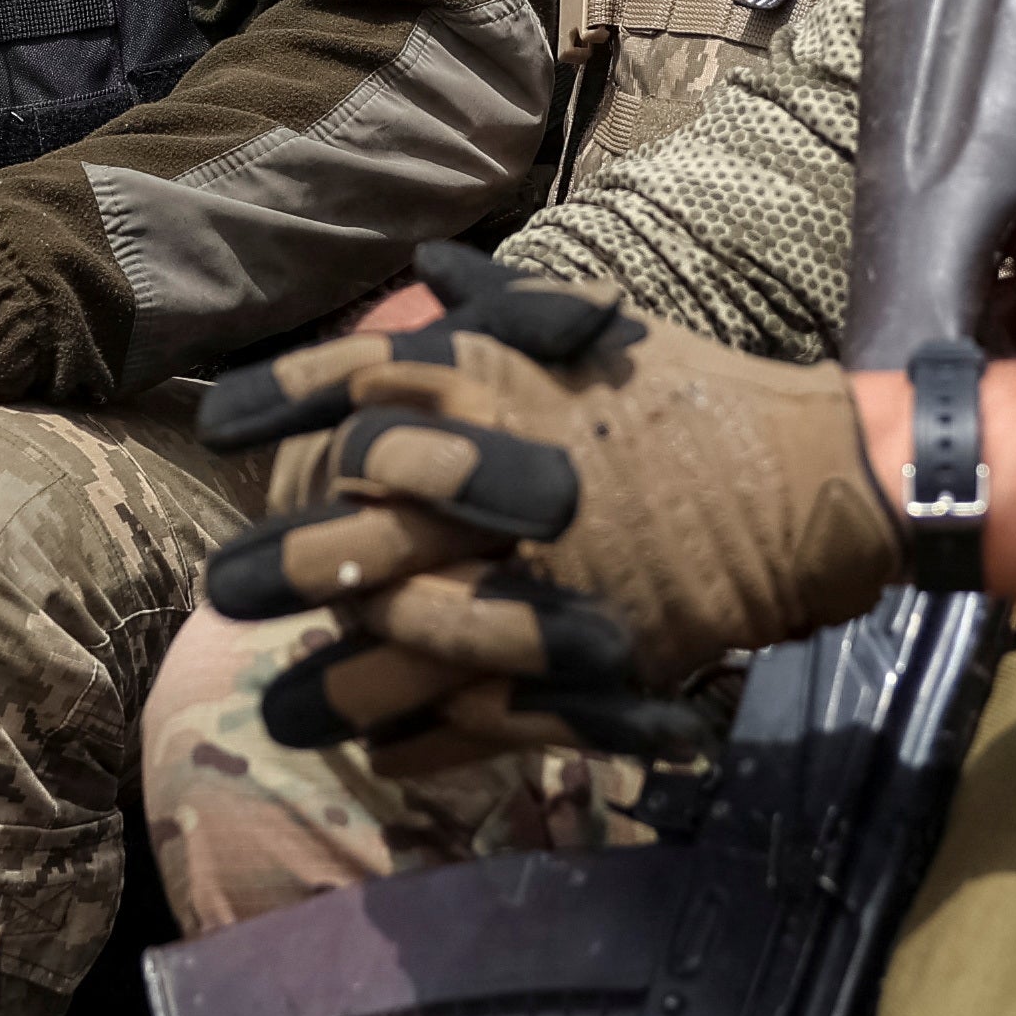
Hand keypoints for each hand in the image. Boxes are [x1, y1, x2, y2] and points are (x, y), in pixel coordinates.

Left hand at [196, 244, 896, 756]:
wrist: (801, 483)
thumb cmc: (691, 395)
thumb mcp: (591, 329)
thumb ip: (503, 304)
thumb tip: (430, 265)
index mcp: (495, 387)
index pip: (355, 388)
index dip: (277, 403)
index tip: (214, 427)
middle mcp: (498, 480)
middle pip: (356, 533)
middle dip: (285, 567)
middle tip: (225, 593)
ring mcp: (535, 581)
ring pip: (400, 646)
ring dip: (334, 685)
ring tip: (279, 712)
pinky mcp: (576, 661)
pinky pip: (472, 716)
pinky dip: (420, 739)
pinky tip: (378, 750)